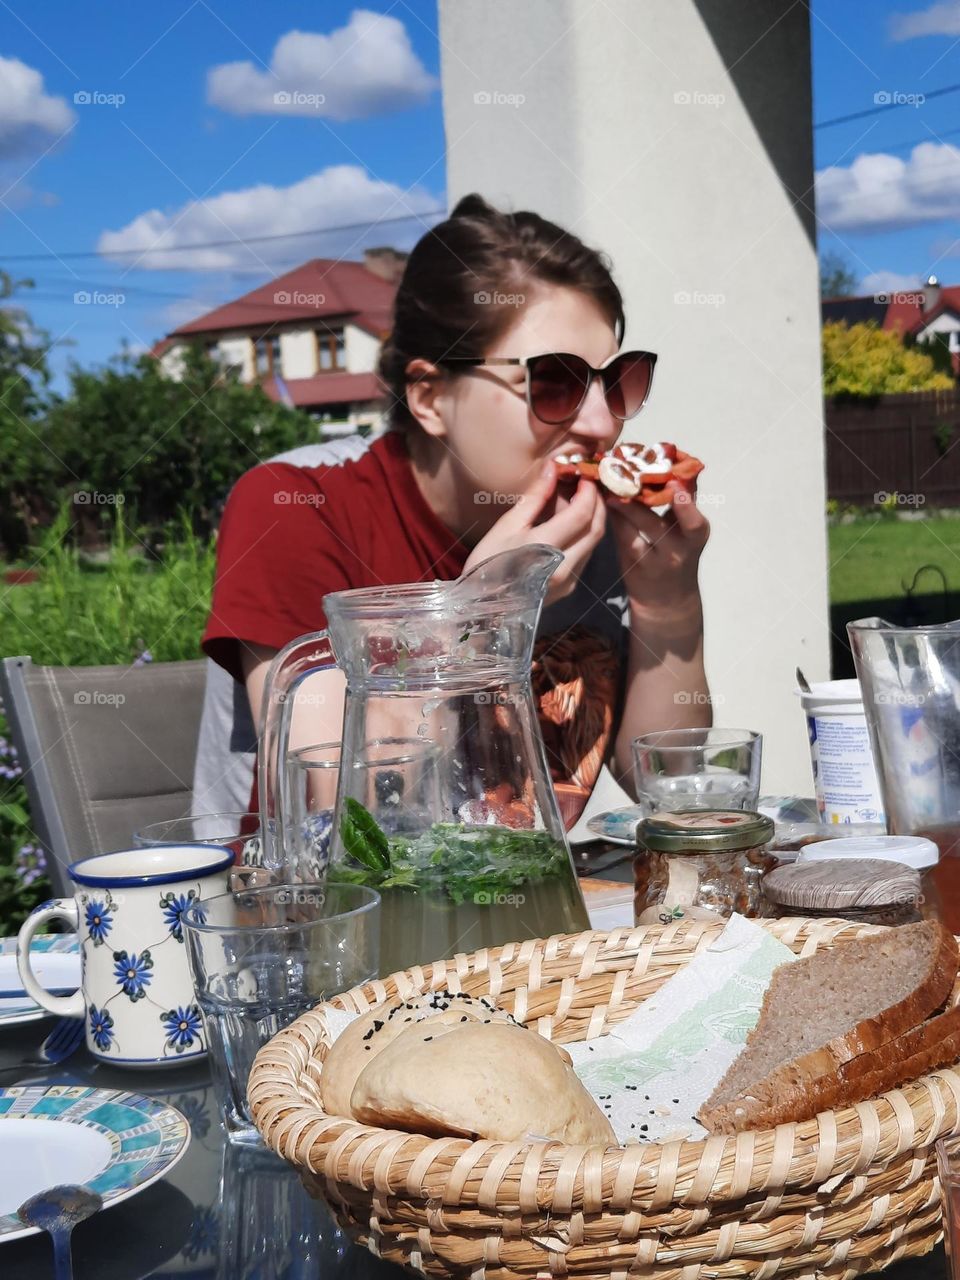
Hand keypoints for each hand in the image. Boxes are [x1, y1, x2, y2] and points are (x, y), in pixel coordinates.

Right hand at [462, 460, 605, 603]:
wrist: (481, 607)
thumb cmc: (487, 564)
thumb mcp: (506, 526)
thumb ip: (535, 497)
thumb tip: (552, 468)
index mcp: (546, 547)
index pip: (582, 514)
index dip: (588, 492)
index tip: (584, 476)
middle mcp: (565, 567)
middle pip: (596, 529)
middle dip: (597, 504)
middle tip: (588, 486)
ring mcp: (569, 581)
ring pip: (593, 544)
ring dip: (592, 520)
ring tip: (577, 503)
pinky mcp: (569, 589)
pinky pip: (585, 557)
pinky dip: (583, 537)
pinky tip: (569, 528)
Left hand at [607, 481, 709, 617]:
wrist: (666, 599)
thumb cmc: (675, 552)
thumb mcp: (687, 528)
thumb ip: (682, 499)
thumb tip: (670, 459)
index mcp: (696, 532)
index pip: (693, 512)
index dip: (684, 497)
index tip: (675, 477)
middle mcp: (679, 547)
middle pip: (669, 522)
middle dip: (651, 498)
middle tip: (636, 473)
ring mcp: (656, 558)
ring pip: (641, 528)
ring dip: (626, 505)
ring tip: (611, 484)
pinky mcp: (633, 563)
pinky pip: (623, 536)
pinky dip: (615, 516)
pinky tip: (604, 500)